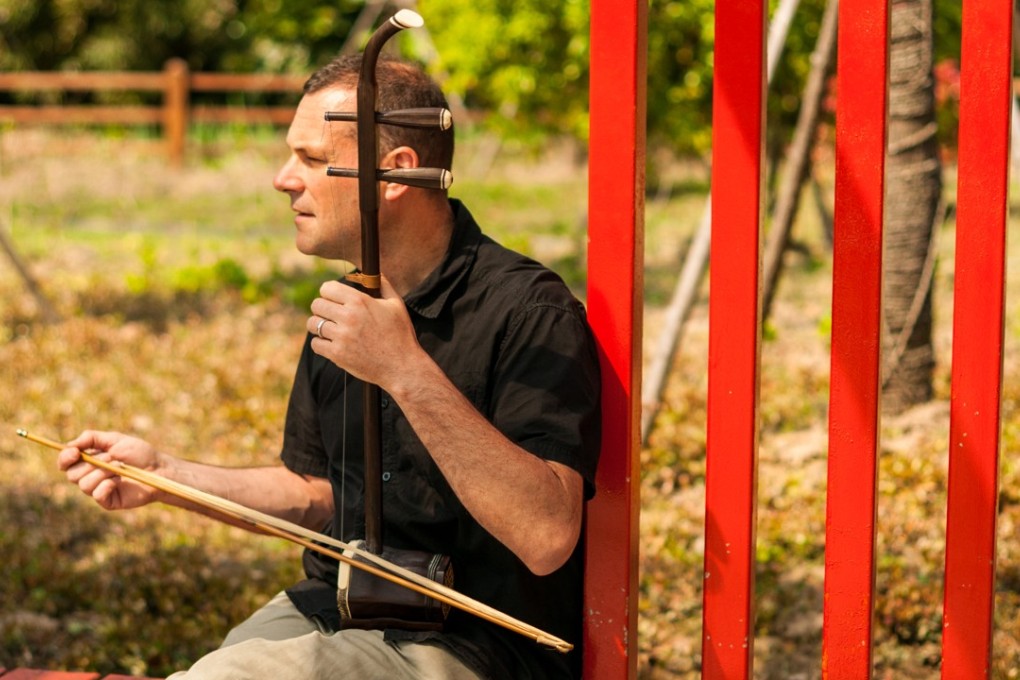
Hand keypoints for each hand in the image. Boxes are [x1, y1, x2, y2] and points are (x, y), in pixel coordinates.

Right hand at [58, 430, 165, 510]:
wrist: (159, 469)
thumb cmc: (140, 453)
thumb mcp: (116, 439)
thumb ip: (92, 438)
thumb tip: (70, 444)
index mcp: (89, 460)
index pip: (65, 462)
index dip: (65, 458)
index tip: (75, 452)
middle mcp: (90, 476)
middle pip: (72, 474)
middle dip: (91, 463)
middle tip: (112, 457)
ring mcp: (99, 489)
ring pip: (83, 485)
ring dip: (102, 472)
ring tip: (120, 467)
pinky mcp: (108, 501)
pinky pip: (96, 495)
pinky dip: (107, 485)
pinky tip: (119, 481)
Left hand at [307, 276, 424, 388]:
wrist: (402, 366)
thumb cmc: (400, 334)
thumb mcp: (396, 305)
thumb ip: (383, 285)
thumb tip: (374, 272)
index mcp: (360, 301)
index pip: (327, 288)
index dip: (329, 292)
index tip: (333, 299)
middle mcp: (348, 317)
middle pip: (317, 304)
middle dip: (323, 308)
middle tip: (332, 315)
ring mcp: (341, 337)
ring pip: (313, 324)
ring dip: (319, 325)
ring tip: (331, 329)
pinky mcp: (337, 354)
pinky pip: (315, 343)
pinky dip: (321, 343)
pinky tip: (332, 343)